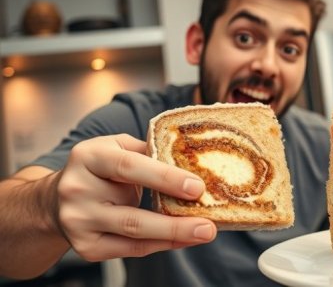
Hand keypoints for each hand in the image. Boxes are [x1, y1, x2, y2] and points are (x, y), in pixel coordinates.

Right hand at [55, 134, 215, 260]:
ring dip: (174, 236)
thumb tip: (194, 162)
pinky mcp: (86, 247)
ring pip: (134, 234)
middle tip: (209, 224)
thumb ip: (149, 151)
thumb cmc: (100, 169)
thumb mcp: (118, 148)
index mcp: (88, 157)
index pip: (129, 167)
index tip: (197, 187)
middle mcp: (77, 191)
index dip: (165, 178)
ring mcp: (79, 222)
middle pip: (133, 213)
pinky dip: (162, 244)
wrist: (56, 200)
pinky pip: (132, 249)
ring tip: (204, 232)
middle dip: (176, 222)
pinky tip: (184, 239)